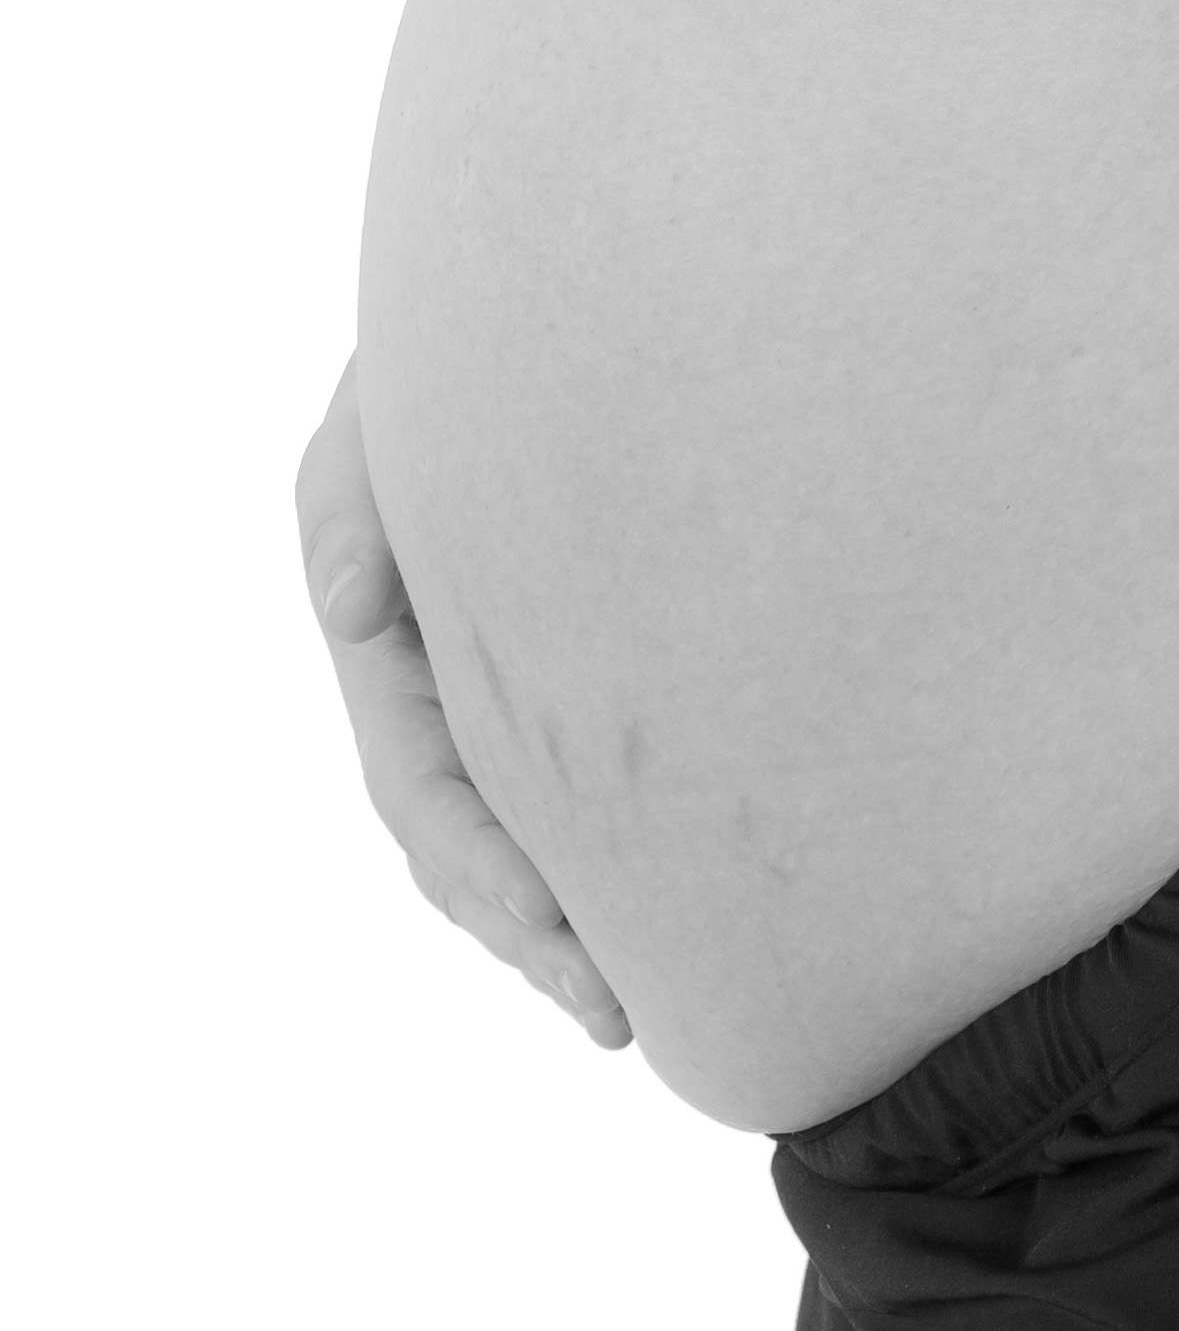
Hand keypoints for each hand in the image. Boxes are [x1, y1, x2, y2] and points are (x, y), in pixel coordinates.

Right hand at [296, 352, 630, 1050]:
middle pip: (470, 849)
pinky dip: (614, 857)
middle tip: (616, 1011)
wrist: (545, 319)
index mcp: (388, 651)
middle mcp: (437, 692)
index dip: (483, 869)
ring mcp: (497, 692)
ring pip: (521, 836)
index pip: (425, 792)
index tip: (551, 926)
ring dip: (569, 926)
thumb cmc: (448, 362)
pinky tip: (676, 914)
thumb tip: (351, 612)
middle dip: (534, 936)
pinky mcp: (567, 677)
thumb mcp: (375, 417)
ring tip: (642, 1007)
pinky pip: (581, 785)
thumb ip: (354, 504)